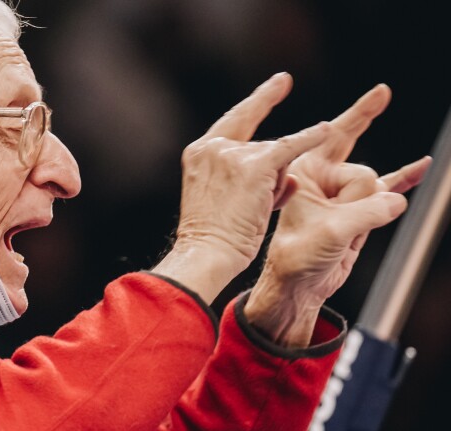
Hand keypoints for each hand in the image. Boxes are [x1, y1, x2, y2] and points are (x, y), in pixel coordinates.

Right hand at [154, 72, 328, 303]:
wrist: (207, 252)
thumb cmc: (213, 236)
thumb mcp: (217, 197)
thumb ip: (244, 176)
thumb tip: (289, 173)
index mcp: (199, 152)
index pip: (234, 121)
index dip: (259, 102)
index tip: (281, 83)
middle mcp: (213, 147)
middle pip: (259, 146)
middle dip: (269, 175)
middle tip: (255, 203)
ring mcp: (233, 154)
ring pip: (275, 156)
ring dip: (276, 186)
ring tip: (255, 212)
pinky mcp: (256, 165)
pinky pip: (290, 147)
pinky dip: (309, 140)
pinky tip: (327, 131)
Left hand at [245, 84, 431, 345]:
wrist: (299, 287)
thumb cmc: (297, 258)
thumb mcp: (331, 232)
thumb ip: (368, 212)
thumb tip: (397, 198)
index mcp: (303, 173)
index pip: (333, 136)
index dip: (359, 114)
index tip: (383, 91)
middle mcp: (322, 178)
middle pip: (354, 154)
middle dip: (363, 129)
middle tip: (381, 92)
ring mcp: (342, 194)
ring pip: (375, 184)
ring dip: (370, 207)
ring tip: (345, 232)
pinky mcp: (359, 210)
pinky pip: (387, 188)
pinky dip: (404, 179)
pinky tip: (421, 167)